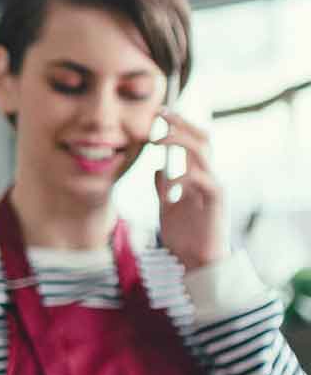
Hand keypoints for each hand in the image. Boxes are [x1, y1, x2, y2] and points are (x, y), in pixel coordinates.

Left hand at [154, 111, 226, 270]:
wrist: (195, 261)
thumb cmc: (184, 235)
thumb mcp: (166, 206)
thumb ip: (162, 186)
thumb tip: (158, 166)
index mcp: (195, 176)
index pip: (190, 143)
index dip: (177, 126)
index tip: (158, 112)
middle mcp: (207, 177)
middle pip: (201, 140)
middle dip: (182, 124)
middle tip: (161, 113)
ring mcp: (213, 187)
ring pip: (203, 154)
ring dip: (180, 142)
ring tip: (158, 139)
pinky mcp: (217, 203)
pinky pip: (206, 181)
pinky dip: (187, 176)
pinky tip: (170, 179)